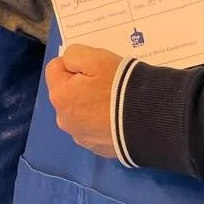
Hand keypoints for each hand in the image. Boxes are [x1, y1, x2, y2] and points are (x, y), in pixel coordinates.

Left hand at [45, 43, 122, 157]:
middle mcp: (64, 120)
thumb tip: (67, 63)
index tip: (94, 67)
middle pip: (67, 92)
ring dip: (90, 105)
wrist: (149, 120)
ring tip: (114, 102)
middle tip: (106, 83)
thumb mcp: (95, 57)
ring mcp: (80, 137)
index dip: (74, 63)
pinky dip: (101, 122)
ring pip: (79, 112)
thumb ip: (73, 54)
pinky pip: (94, 128)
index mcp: (59, 96)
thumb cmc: (119, 85)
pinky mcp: (97, 148)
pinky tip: (118, 119)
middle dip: (81, 85)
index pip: (55, 68)